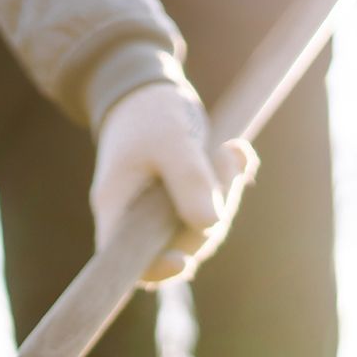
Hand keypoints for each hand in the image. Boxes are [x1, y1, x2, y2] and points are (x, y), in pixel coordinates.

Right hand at [90, 80, 258, 284]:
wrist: (146, 86)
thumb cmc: (148, 111)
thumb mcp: (171, 138)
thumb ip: (189, 178)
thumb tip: (211, 223)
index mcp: (118, 208)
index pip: (130, 261)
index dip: (156, 270)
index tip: (183, 262)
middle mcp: (137, 218)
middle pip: (179, 245)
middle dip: (212, 214)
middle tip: (227, 159)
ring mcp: (161, 213)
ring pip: (202, 228)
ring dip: (225, 191)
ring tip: (232, 150)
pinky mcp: (183, 199)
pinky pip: (213, 207)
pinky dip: (230, 181)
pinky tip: (239, 152)